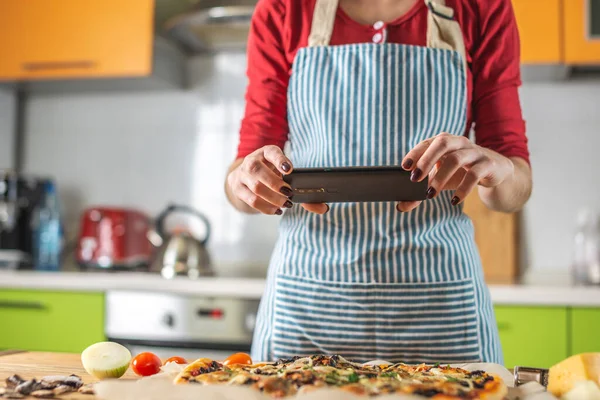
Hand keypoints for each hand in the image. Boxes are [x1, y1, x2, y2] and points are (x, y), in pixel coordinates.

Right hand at [226, 145, 327, 214]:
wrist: (245, 176)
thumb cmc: (272, 174)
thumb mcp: (284, 175)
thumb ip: (303, 189)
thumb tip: (324, 208)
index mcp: (266, 152)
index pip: (272, 152)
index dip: (280, 160)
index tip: (290, 169)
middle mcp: (251, 160)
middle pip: (259, 171)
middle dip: (276, 184)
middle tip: (289, 194)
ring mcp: (242, 174)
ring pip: (256, 188)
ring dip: (273, 198)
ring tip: (285, 204)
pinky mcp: (237, 188)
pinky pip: (251, 200)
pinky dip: (266, 207)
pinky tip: (276, 210)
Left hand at [397, 133, 514, 211]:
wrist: (495, 172)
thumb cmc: (461, 172)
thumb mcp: (440, 179)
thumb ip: (420, 191)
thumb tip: (400, 207)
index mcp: (445, 142)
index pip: (427, 143)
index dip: (415, 153)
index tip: (404, 167)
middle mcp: (459, 143)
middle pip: (442, 144)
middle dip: (426, 160)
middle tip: (414, 178)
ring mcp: (474, 152)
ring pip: (456, 159)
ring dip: (441, 177)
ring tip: (430, 194)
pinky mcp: (487, 164)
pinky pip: (474, 175)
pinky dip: (462, 189)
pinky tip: (453, 200)